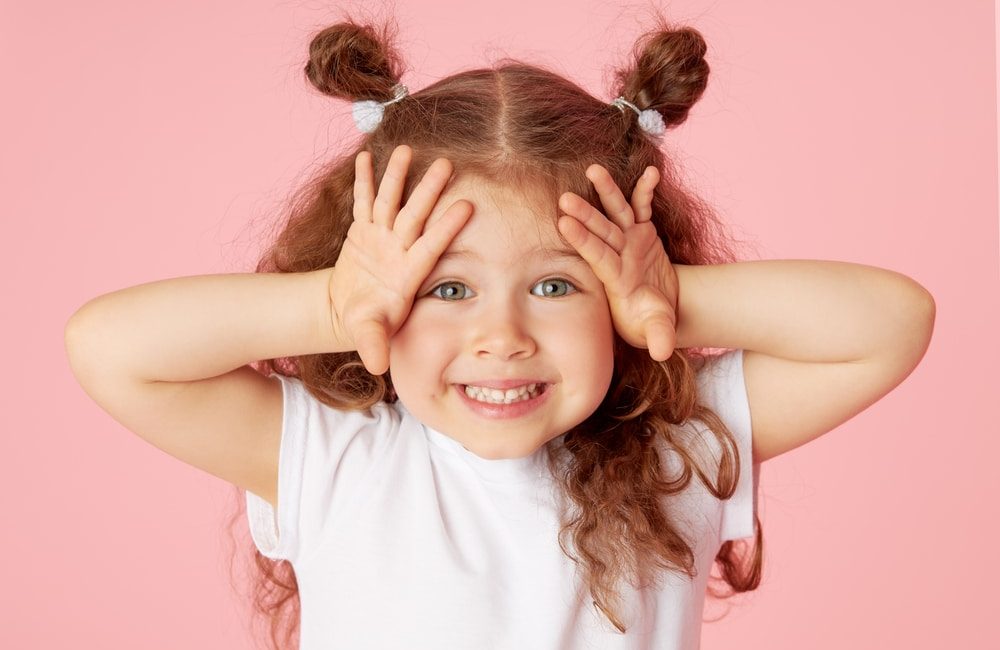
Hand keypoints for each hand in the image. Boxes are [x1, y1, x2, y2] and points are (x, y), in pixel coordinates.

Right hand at [330, 145, 472, 374]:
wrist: (349, 310)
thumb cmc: (367, 322)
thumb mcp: (369, 333)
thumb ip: (375, 345)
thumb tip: (378, 367)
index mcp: (408, 270)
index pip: (431, 244)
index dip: (447, 226)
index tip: (468, 205)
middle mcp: (398, 248)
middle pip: (415, 213)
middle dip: (429, 190)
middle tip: (447, 163)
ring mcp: (381, 236)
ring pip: (391, 201)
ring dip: (398, 177)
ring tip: (407, 150)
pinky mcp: (362, 230)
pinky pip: (363, 202)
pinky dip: (364, 181)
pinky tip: (367, 157)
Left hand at [556, 164, 678, 360]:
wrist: (657, 308)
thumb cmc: (651, 322)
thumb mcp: (657, 329)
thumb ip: (658, 336)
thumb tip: (660, 352)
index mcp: (617, 278)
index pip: (597, 257)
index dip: (582, 241)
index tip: (564, 224)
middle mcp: (619, 255)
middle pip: (600, 231)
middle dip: (585, 215)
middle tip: (564, 198)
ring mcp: (629, 241)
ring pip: (615, 212)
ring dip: (606, 192)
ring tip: (593, 169)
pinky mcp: (643, 232)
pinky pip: (643, 207)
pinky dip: (646, 191)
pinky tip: (651, 172)